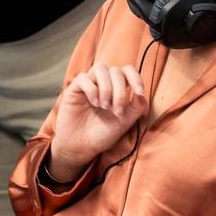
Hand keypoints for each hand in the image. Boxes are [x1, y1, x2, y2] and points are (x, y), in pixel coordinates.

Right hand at [50, 63, 145, 179]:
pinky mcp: (74, 88)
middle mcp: (103, 83)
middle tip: (117, 111)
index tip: (139, 93)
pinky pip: (84, 78)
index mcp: (117, 88)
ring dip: (106, 87)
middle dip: (120, 92)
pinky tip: (94, 103)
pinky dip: (92, 89)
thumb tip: (141, 93)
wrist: (81, 147)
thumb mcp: (125, 122)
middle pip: (116, 71)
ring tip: (104, 106)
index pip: (128, 71)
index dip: (136, 78)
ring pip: (100, 68)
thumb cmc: (102, 134)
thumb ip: (136, 107)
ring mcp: (89, 84)